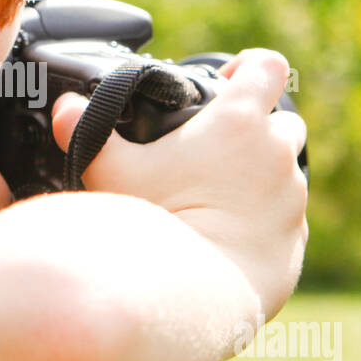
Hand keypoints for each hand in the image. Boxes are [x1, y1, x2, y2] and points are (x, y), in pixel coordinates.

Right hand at [51, 48, 307, 319]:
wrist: (191, 294)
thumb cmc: (155, 223)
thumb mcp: (111, 171)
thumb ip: (85, 131)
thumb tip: (65, 108)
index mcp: (239, 122)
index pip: (268, 66)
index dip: (251, 66)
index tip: (229, 80)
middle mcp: (276, 155)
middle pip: (283, 120)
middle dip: (259, 126)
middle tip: (218, 147)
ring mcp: (290, 199)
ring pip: (286, 172)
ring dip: (262, 175)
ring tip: (219, 195)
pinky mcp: (294, 239)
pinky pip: (285, 218)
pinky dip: (264, 219)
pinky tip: (228, 234)